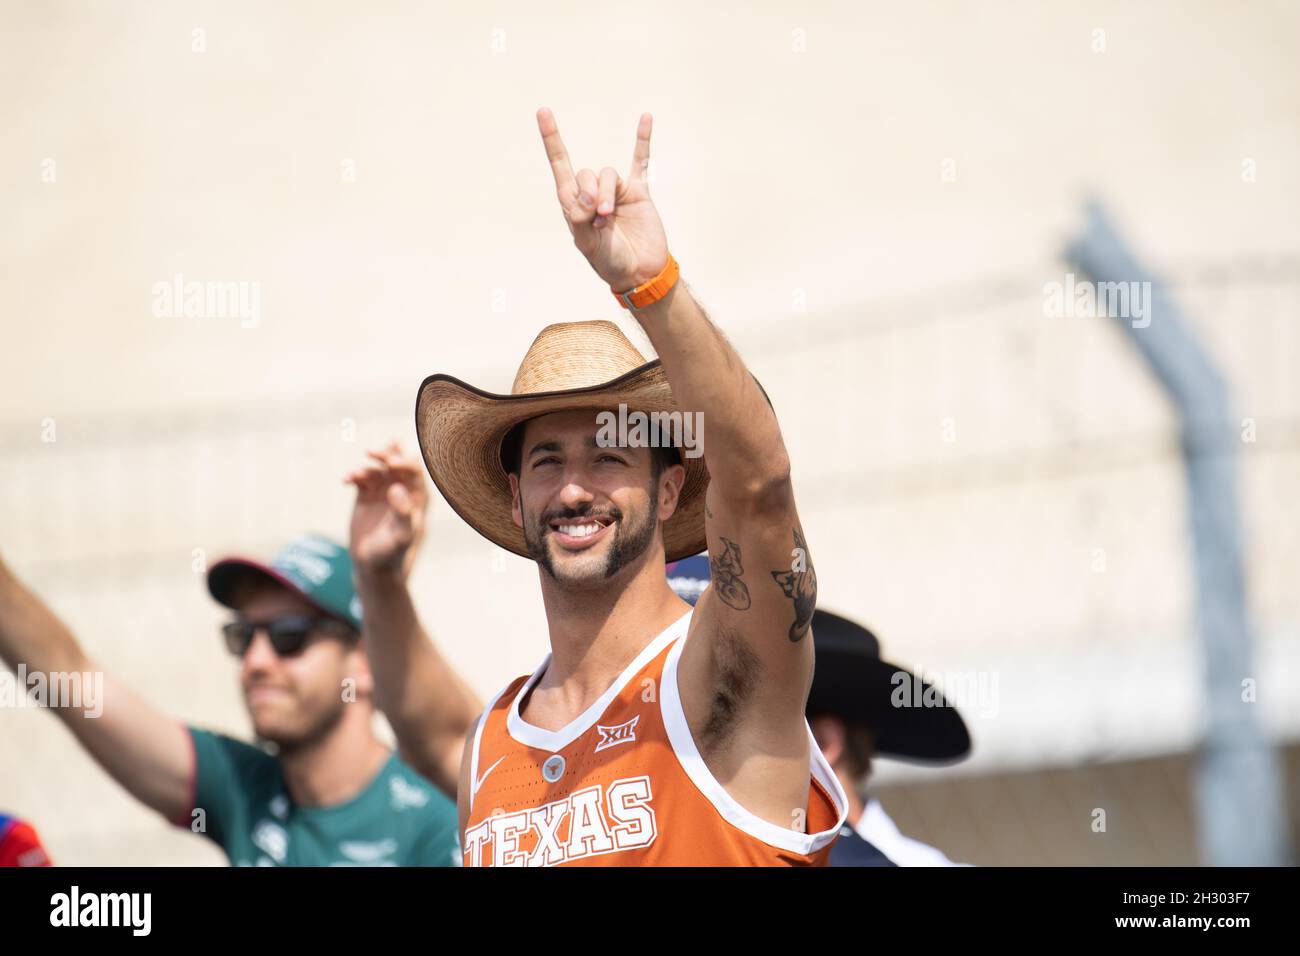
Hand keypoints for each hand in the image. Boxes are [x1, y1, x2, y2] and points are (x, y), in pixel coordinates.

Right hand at [345, 442, 427, 580]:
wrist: (373, 565)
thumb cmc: (394, 552)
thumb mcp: (402, 536)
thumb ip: (403, 513)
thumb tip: (397, 488)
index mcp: (417, 496)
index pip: (415, 470)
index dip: (405, 462)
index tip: (391, 464)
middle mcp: (402, 489)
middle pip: (397, 461)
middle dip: (386, 454)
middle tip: (371, 453)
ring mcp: (383, 490)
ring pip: (377, 467)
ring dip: (366, 466)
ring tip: (355, 475)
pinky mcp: (366, 495)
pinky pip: (360, 477)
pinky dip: (353, 475)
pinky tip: (346, 480)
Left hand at [537, 107, 668, 291]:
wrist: (641, 273)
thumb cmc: (610, 262)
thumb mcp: (587, 244)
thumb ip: (581, 217)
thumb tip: (586, 193)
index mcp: (574, 204)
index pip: (560, 165)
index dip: (552, 139)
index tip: (543, 112)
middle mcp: (593, 194)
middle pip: (586, 173)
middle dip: (590, 192)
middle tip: (598, 217)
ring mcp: (616, 191)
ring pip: (607, 173)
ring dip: (607, 193)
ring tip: (609, 216)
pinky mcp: (638, 192)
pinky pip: (641, 161)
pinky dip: (642, 140)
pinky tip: (645, 118)